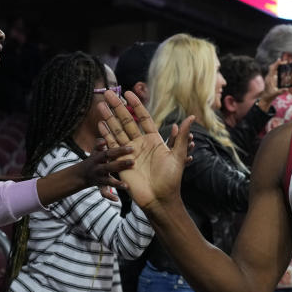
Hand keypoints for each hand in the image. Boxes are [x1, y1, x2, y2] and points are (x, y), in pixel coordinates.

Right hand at [79, 144, 135, 199]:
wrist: (81, 174)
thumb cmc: (94, 160)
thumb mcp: (95, 152)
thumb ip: (99, 145)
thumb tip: (103, 139)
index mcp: (98, 158)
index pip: (109, 153)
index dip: (119, 150)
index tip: (131, 148)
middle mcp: (98, 168)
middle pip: (109, 166)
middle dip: (121, 164)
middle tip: (133, 162)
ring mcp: (99, 178)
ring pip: (108, 181)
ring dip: (117, 184)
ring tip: (126, 186)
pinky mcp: (100, 187)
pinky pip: (104, 193)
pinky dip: (109, 196)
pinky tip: (116, 200)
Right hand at [97, 91, 193, 212]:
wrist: (159, 198)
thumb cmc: (171, 179)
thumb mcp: (178, 155)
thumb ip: (181, 137)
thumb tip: (191, 117)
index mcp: (153, 140)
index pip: (143, 118)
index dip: (135, 105)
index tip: (128, 92)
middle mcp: (140, 143)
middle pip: (126, 121)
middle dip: (117, 107)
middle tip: (108, 93)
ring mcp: (129, 152)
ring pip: (116, 130)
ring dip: (108, 117)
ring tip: (99, 104)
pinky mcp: (120, 161)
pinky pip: (111, 145)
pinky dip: (105, 135)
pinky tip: (99, 124)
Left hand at [257, 58, 287, 110]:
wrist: (265, 97)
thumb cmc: (270, 96)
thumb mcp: (275, 94)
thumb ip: (280, 91)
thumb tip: (287, 89)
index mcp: (269, 79)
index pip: (272, 69)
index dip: (276, 64)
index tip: (280, 59)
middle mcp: (269, 76)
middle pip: (272, 67)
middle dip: (278, 63)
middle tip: (285, 62)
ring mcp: (270, 77)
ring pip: (273, 69)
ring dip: (278, 66)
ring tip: (285, 63)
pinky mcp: (271, 78)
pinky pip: (274, 72)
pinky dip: (278, 69)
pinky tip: (283, 69)